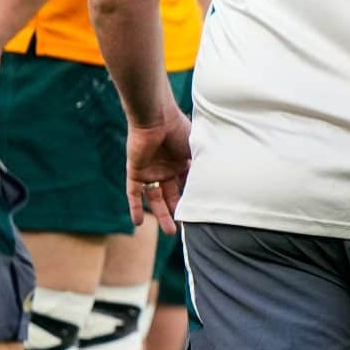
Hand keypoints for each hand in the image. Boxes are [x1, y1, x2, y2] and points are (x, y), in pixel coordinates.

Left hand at [125, 106, 193, 232]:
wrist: (156, 118)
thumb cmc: (179, 129)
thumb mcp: (197, 151)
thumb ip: (202, 167)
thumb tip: (216, 185)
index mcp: (182, 162)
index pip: (187, 185)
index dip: (193, 199)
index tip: (201, 214)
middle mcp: (166, 168)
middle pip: (172, 195)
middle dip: (178, 211)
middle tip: (185, 228)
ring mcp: (151, 171)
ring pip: (155, 198)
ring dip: (161, 214)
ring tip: (170, 232)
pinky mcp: (135, 171)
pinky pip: (133, 193)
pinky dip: (135, 207)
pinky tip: (138, 223)